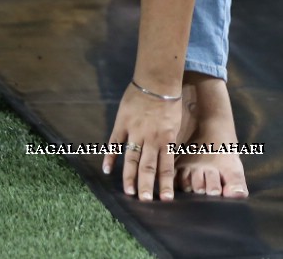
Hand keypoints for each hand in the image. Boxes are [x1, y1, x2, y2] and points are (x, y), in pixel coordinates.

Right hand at [103, 82, 183, 201]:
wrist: (156, 80)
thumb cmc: (169, 101)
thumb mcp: (175, 123)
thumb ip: (169, 141)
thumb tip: (168, 158)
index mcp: (166, 138)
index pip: (166, 166)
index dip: (165, 183)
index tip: (166, 198)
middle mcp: (151, 138)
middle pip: (147, 166)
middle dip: (146, 185)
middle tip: (144, 201)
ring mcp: (135, 132)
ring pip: (131, 158)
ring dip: (129, 176)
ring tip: (129, 192)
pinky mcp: (122, 124)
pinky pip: (115, 143)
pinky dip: (110, 156)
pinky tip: (107, 170)